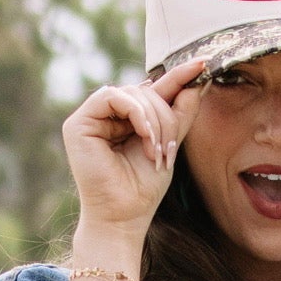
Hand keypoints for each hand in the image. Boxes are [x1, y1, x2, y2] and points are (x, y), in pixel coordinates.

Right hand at [60, 65, 208, 244]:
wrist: (125, 216)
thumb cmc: (144, 187)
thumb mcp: (170, 143)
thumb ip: (180, 112)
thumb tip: (197, 80)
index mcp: (125, 119)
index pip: (153, 90)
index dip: (177, 76)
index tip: (202, 64)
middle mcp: (106, 115)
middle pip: (144, 91)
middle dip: (164, 116)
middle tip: (168, 149)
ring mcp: (90, 118)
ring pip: (132, 93)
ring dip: (153, 121)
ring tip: (155, 151)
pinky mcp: (77, 124)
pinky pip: (112, 97)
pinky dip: (136, 114)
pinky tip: (144, 136)